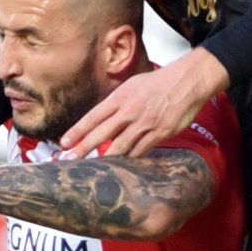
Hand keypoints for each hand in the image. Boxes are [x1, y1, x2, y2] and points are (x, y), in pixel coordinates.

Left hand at [59, 48, 229, 158]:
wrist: (187, 82)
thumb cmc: (158, 83)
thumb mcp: (131, 86)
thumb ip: (116, 104)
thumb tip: (100, 120)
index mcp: (120, 97)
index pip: (93, 116)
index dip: (78, 131)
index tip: (64, 143)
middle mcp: (130, 111)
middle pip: (102, 134)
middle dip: (83, 149)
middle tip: (69, 160)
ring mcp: (145, 123)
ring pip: (120, 147)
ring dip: (106, 159)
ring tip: (94, 168)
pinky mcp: (160, 133)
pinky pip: (140, 151)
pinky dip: (130, 159)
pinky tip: (122, 166)